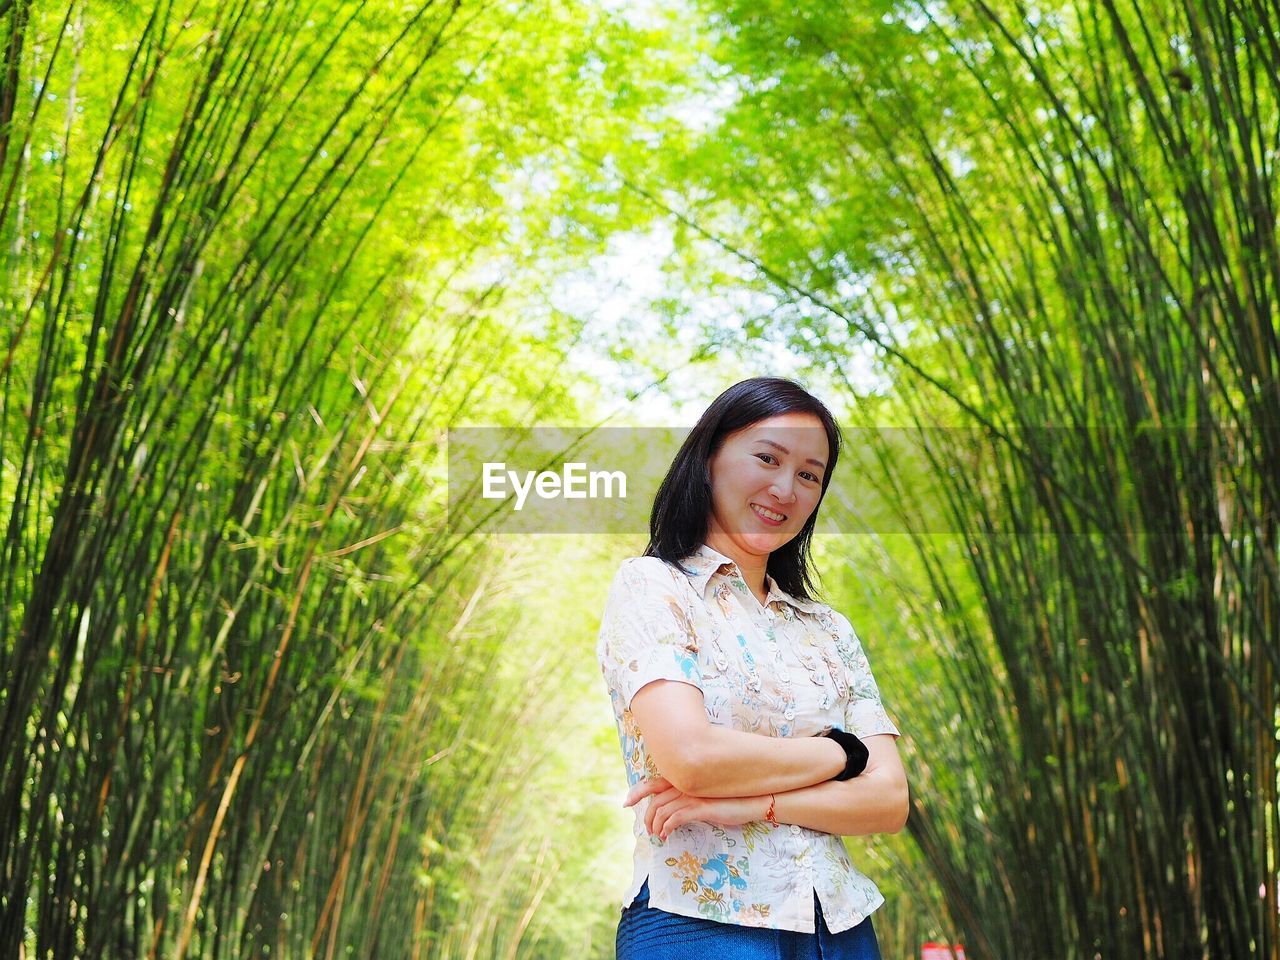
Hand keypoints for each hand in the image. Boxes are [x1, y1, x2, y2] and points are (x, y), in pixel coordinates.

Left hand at [623, 776, 766, 840]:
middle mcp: (686, 784)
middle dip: (646, 815)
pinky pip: (676, 817)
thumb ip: (690, 797)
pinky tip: (666, 835)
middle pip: (655, 799)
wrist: (753, 800)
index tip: (626, 802)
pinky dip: (667, 827)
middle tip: (646, 829)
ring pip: (663, 810)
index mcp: (686, 779)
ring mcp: (694, 794)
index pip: (655, 782)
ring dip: (655, 825)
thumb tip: (675, 809)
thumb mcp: (706, 796)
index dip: (638, 791)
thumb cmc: (730, 800)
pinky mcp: (701, 807)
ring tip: (657, 835)